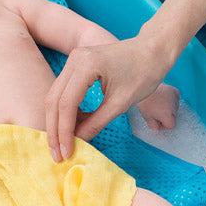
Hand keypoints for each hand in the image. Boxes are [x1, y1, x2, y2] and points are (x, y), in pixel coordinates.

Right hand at [45, 36, 166, 160]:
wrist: (152, 51)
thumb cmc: (143, 74)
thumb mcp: (120, 103)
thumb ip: (96, 123)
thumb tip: (77, 142)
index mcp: (87, 65)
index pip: (66, 104)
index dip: (64, 131)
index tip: (65, 152)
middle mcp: (75, 59)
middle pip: (54, 100)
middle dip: (54, 130)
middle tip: (57, 154)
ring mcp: (74, 60)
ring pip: (55, 97)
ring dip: (57, 122)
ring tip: (63, 144)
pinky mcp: (76, 65)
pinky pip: (64, 92)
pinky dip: (66, 111)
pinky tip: (73, 127)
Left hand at [136, 83, 179, 130]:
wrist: (143, 87)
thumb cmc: (144, 103)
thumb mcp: (147, 117)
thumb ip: (154, 126)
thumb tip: (159, 130)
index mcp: (167, 115)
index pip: (171, 125)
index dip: (165, 124)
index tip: (158, 121)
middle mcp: (173, 107)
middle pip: (174, 116)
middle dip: (167, 116)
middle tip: (156, 112)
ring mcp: (175, 98)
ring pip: (175, 107)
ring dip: (169, 108)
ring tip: (158, 103)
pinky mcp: (174, 91)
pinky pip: (176, 98)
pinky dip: (172, 100)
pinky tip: (164, 98)